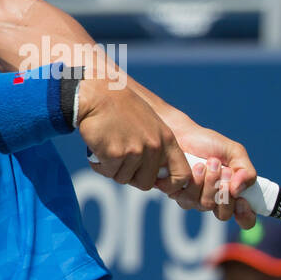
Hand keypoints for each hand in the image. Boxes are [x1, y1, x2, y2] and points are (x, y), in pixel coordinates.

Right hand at [77, 77, 191, 194]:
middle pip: (146, 183)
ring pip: (123, 179)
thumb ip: (156, 147)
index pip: (182, 175)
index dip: (171, 185)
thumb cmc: (120, 108)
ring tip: (108, 147)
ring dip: (113, 168)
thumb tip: (157, 176)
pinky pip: (107, 172)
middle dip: (131, 177)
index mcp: (167, 139)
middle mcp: (154, 146)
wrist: (98, 95)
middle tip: (120, 160)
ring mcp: (135, 151)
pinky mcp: (116, 154)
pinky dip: (100, 165)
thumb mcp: (150, 124)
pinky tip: (98, 148)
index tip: (158, 183)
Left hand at [166, 125, 257, 229]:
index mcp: (232, 193)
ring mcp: (195, 199)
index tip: (242, 201)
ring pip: (205, 205)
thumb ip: (245, 171)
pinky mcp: (178, 194)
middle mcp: (215, 200)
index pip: (244, 218)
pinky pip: (188, 199)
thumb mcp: (235, 152)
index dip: (245, 216)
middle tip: (225, 171)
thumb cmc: (209, 143)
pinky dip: (195, 181)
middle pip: (223, 215)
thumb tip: (239, 191)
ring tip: (209, 162)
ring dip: (210, 182)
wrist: (183, 133)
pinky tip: (195, 166)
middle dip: (224, 193)